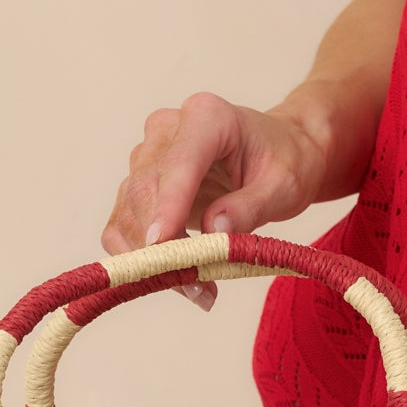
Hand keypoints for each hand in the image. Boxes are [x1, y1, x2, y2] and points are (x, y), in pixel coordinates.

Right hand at [101, 91, 330, 309]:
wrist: (276, 154)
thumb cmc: (284, 162)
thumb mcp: (284, 185)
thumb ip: (250, 206)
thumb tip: (215, 232)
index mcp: (207, 116)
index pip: (178, 163)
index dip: (167, 205)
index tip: (160, 244)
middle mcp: (166, 130)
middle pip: (144, 190)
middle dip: (162, 244)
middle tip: (196, 286)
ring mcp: (146, 156)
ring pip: (128, 212)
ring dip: (151, 258)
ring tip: (197, 289)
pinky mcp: (137, 186)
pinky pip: (122, 226)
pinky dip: (140, 259)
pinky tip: (177, 279)